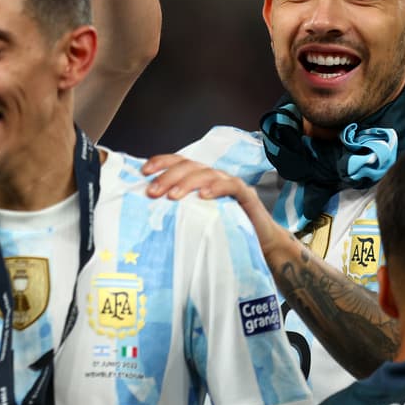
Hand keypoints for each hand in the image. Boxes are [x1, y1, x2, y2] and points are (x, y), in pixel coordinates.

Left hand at [142, 154, 293, 259]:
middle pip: (188, 166)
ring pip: (206, 173)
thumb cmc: (222, 229)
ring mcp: (229, 183)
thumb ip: (177, 209)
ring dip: (186, 182)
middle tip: (152, 192)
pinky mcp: (246, 195)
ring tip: (172, 196)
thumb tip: (145, 212)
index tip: (143, 172)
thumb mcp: (194, 217)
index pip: (178, 162)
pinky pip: (231, 185)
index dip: (161, 162)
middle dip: (167, 176)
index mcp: (198, 178)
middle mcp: (212, 176)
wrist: (260, 242)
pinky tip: (203, 196)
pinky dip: (216, 188)